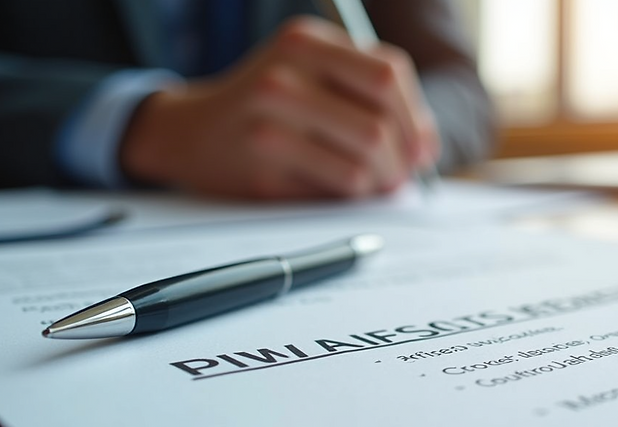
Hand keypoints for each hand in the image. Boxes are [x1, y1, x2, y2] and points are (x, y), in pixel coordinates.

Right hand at [120, 17, 439, 199]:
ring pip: (362, 160)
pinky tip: (342, 189)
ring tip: (375, 184)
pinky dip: (352, 194)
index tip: (422, 147)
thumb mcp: (311, 74)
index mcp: (305, 40)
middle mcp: (285, 72)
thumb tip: (427, 148)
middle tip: (402, 175)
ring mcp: (269, 118)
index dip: (417, 117)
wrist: (190, 131)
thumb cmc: (266, 105)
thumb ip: (367, 97)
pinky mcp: (262, 162)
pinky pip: (335, 186)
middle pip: (379, 122)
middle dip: (402, 159)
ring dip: (381, 181)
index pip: (388, 75)